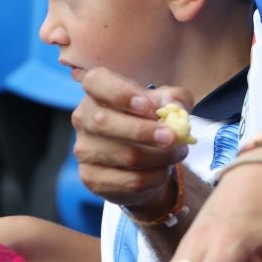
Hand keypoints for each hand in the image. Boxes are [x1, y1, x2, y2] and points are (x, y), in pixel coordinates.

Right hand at [70, 68, 189, 210]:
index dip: (119, 93)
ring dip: (158, 157)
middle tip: (172, 137)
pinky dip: (153, 177)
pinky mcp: (91, 177)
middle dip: (142, 131)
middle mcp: (83, 118)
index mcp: (97, 91)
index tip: (145, 104)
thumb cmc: (151, 121)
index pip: (95, 81)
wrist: (142, 162)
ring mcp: (84, 150)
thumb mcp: (166, 103)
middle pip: (103, 122)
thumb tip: (173, 106)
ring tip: (178, 153)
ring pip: (123, 155)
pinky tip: (164, 171)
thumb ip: (174, 98)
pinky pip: (128, 180)